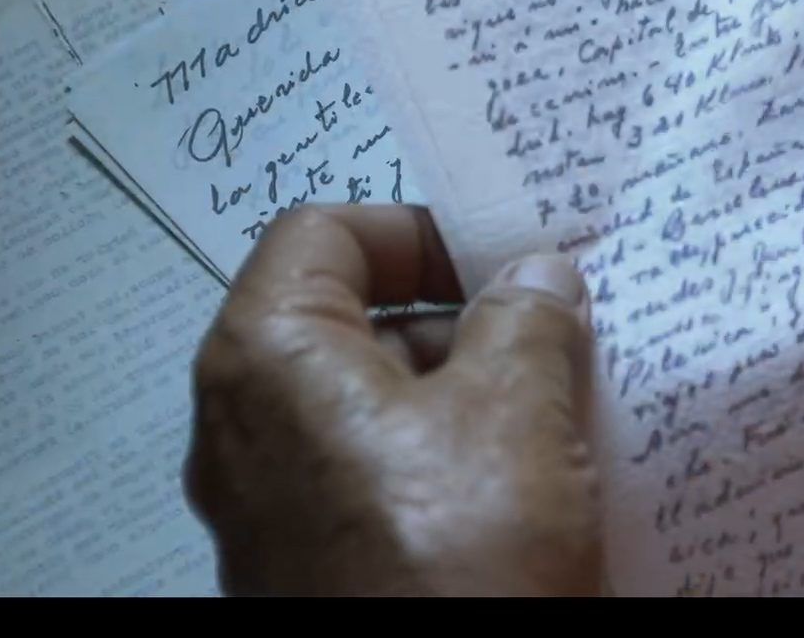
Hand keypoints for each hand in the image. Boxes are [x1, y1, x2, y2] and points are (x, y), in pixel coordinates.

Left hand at [184, 204, 602, 595]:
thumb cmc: (454, 567)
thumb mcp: (516, 412)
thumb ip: (525, 321)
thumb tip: (534, 279)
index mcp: (267, 360)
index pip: (323, 233)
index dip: (419, 232)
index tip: (505, 260)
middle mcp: (244, 430)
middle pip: (349, 322)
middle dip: (461, 321)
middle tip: (553, 336)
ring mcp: (271, 510)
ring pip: (373, 408)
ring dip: (466, 397)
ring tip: (560, 417)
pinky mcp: (310, 571)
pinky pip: (378, 483)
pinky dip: (447, 468)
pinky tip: (530, 492)